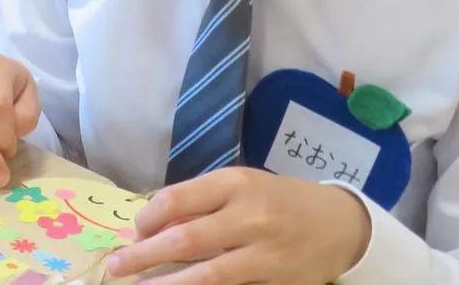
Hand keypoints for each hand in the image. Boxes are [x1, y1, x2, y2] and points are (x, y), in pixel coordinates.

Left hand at [106, 168, 370, 283]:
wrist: (342, 224)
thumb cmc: (278, 200)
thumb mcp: (240, 186)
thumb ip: (199, 202)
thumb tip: (151, 228)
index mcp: (236, 184)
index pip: (176, 200)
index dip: (146, 219)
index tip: (134, 232)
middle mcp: (251, 217)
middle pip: (185, 240)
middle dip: (144, 256)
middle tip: (116, 266)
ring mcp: (268, 254)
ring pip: (210, 275)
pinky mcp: (281, 282)